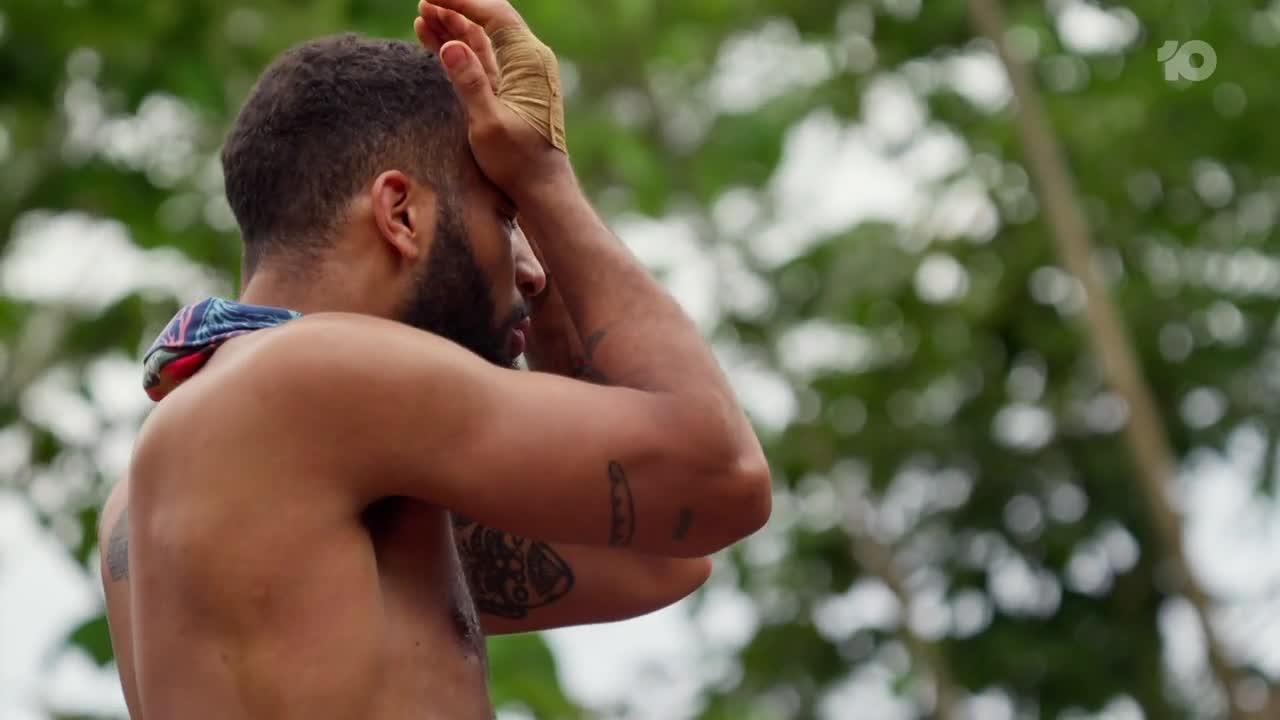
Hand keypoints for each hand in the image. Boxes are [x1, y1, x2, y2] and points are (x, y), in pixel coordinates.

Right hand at [414, 0, 569, 196]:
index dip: (462, 2)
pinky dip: (459, 51)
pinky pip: (481, 61)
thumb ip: (470, 83)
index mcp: (530, 62)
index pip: (495, 15)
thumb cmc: (519, 162)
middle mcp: (529, 63)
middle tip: (424, 3)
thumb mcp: (489, 124)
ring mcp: (518, 76)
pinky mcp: (508, 91)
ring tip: (422, 17)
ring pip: (482, 41)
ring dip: (453, 28)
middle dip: (455, 11)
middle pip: (488, 22)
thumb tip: (451, 45)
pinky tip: (435, 42)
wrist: (541, 191)